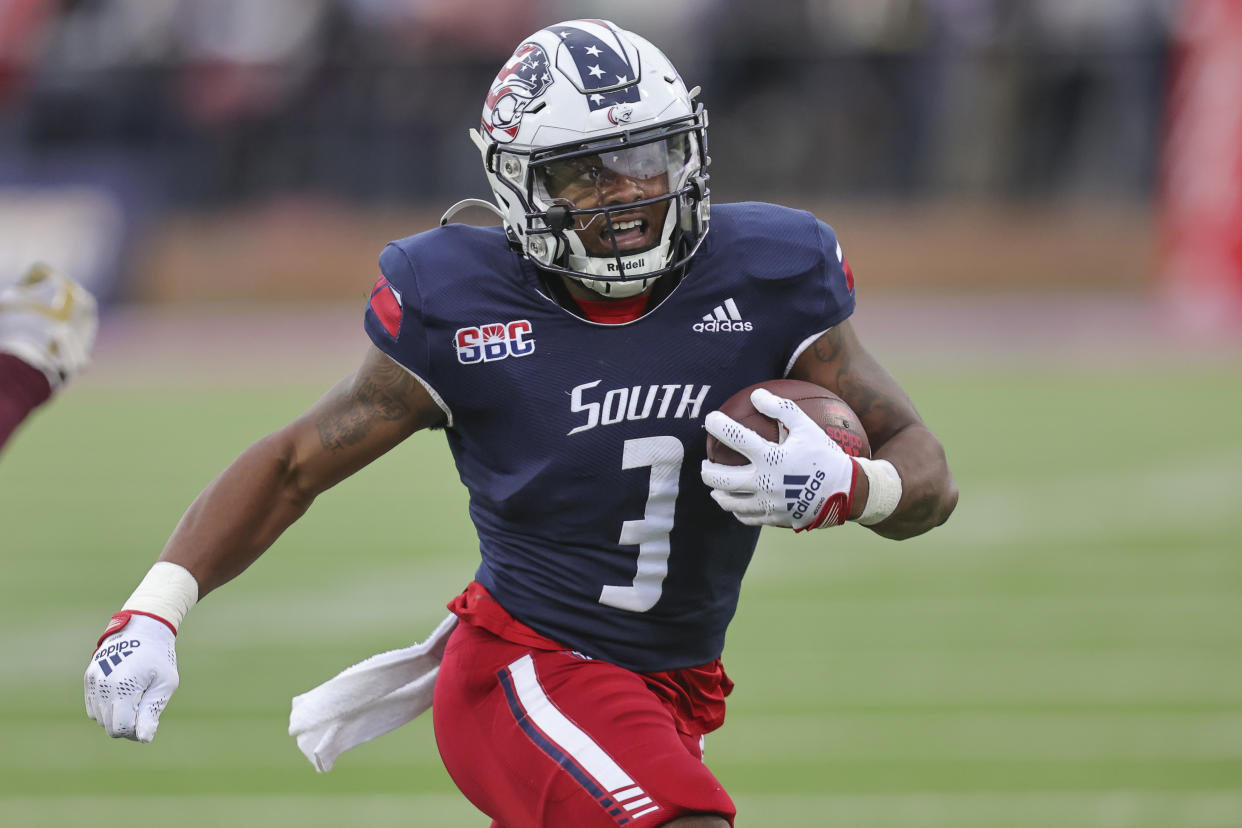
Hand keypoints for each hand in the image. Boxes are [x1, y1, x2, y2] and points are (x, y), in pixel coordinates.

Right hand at [84, 612, 179, 741]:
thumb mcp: (165, 683)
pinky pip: (93, 707)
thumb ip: (151, 712)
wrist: (142, 628)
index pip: (120, 728)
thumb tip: (143, 738)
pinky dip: (106, 707)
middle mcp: (102, 685)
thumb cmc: (159, 657)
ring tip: (135, 697)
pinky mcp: (88, 678)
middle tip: (144, 707)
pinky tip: (123, 693)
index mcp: (123, 687)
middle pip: (109, 726)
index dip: (135, 730)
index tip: (148, 718)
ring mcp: (93, 681)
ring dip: (116, 716)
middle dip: (127, 725)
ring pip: (99, 718)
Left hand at [701, 387, 857, 530]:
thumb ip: (782, 409)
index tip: (710, 420)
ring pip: (728, 501)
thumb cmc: (826, 456)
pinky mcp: (773, 519)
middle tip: (705, 462)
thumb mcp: (807, 427)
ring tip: (715, 486)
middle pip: (720, 478)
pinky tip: (736, 502)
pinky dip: (736, 509)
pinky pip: (746, 517)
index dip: (718, 425)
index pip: (735, 438)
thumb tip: (757, 395)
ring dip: (717, 492)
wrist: (848, 492)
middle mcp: (764, 482)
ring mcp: (767, 503)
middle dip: (706, 469)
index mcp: (771, 458)